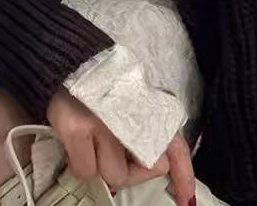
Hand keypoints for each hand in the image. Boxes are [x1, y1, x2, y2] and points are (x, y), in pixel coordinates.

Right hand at [46, 89, 194, 205]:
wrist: (70, 63)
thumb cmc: (104, 88)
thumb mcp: (134, 104)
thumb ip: (148, 130)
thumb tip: (158, 165)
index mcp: (148, 108)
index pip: (175, 146)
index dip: (183, 174)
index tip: (187, 199)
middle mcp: (129, 117)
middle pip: (142, 169)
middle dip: (132, 172)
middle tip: (119, 158)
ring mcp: (102, 124)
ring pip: (113, 174)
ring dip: (103, 166)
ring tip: (94, 145)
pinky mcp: (76, 130)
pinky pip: (84, 170)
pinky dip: (82, 164)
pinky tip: (78, 146)